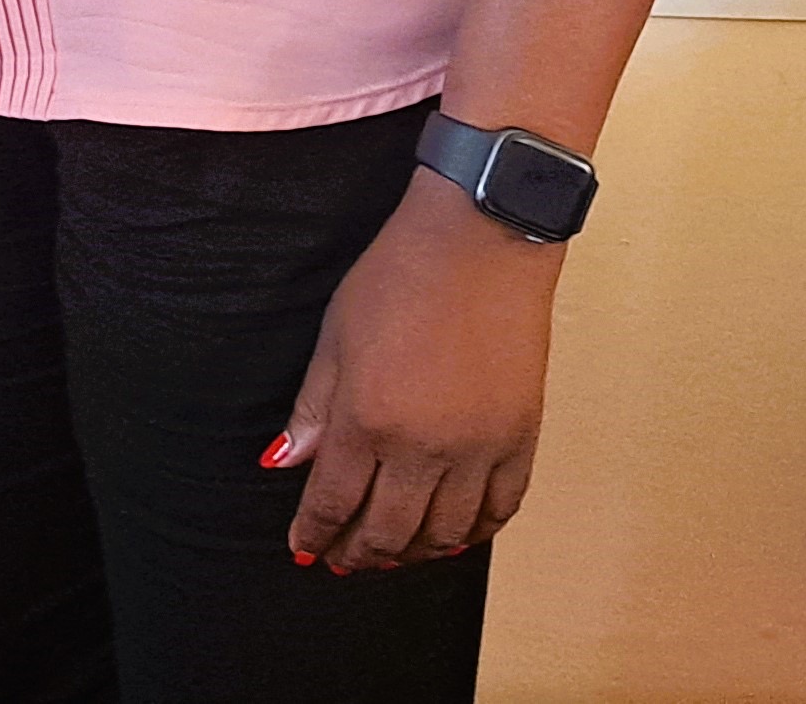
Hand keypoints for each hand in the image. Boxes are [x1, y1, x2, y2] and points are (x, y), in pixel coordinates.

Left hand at [274, 172, 563, 573]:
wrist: (480, 244)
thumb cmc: (397, 279)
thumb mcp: (334, 338)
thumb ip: (313, 410)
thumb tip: (284, 465)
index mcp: (368, 420)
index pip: (334, 502)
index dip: (315, 533)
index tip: (303, 549)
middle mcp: (425, 447)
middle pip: (387, 530)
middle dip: (358, 554)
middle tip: (341, 561)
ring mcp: (480, 449)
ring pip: (445, 534)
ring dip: (412, 553)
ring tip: (390, 553)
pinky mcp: (521, 440)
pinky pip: (499, 511)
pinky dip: (473, 533)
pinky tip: (451, 535)